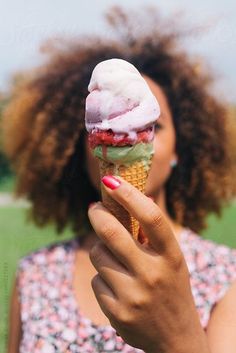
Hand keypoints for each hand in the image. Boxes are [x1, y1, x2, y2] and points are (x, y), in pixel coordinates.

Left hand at [88, 176, 208, 352]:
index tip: (112, 181)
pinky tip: (118, 289)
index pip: (151, 218)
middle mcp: (154, 274)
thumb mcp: (172, 261)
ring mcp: (134, 295)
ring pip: (98, 256)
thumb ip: (152, 236)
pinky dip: (102, 279)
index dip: (130, 195)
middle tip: (94, 208)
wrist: (176, 339)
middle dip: (97, 214)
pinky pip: (96, 281)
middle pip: (112, 233)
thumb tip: (129, 199)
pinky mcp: (117, 312)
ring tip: (115, 261)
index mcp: (172, 256)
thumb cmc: (171, 288)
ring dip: (101, 252)